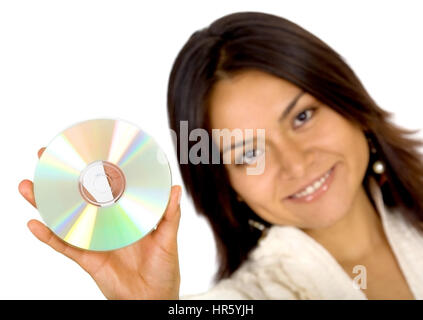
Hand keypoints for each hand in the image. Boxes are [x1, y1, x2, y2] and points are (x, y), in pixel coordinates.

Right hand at [18, 147, 181, 298]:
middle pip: (80, 198)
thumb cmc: (164, 269)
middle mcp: (107, 225)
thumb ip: (171, 216)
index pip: (108, 188)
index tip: (83, 152)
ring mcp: (95, 241)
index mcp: (126, 216)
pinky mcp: (88, 259)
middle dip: (63, 179)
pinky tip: (34, 224)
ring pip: (66, 219)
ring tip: (29, 186)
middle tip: (45, 158)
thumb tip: (176, 189)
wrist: (153, 300)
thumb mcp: (169, 239)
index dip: (94, 171)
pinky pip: (66, 247)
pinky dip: (49, 237)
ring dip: (46, 204)